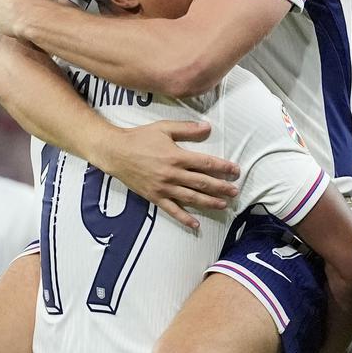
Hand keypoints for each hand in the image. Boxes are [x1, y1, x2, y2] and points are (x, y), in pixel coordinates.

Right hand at [96, 120, 239, 228]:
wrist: (115, 153)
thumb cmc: (140, 138)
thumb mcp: (164, 128)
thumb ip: (186, 129)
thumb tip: (208, 128)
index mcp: (177, 156)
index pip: (206, 163)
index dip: (223, 167)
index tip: (235, 171)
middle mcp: (173, 174)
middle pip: (202, 182)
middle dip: (221, 187)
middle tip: (235, 191)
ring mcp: (164, 188)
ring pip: (191, 198)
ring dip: (209, 202)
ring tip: (224, 205)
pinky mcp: (155, 197)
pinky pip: (172, 210)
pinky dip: (184, 218)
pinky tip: (196, 224)